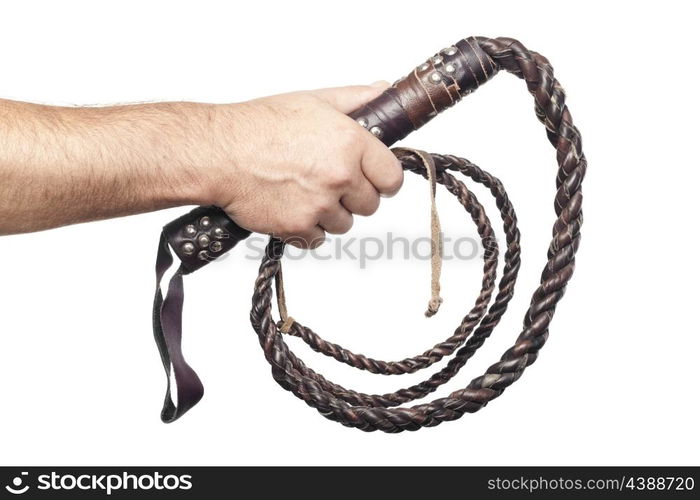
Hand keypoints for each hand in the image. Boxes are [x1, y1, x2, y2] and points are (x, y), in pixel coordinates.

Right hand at [201, 83, 403, 247]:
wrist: (219, 153)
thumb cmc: (259, 126)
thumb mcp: (312, 101)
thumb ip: (354, 99)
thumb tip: (383, 91)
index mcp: (350, 142)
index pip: (391, 177)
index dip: (382, 180)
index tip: (373, 180)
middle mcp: (340, 175)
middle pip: (370, 204)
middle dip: (352, 197)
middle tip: (327, 182)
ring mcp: (320, 204)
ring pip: (344, 224)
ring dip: (328, 214)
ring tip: (303, 193)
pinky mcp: (298, 227)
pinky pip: (318, 239)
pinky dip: (306, 230)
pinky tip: (291, 209)